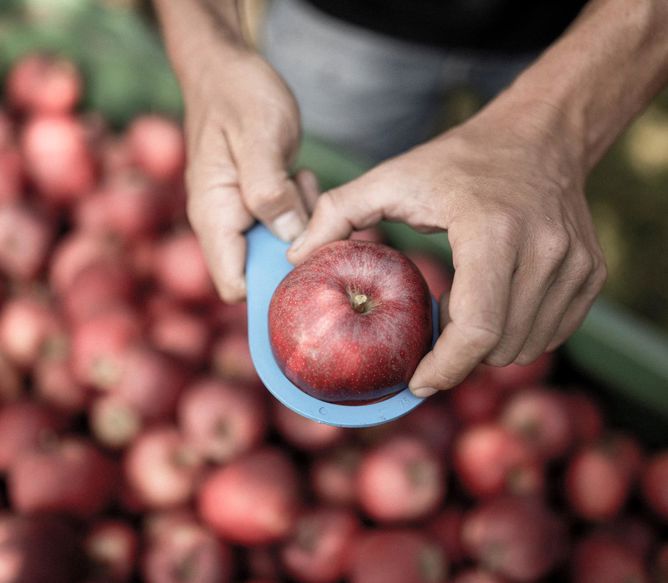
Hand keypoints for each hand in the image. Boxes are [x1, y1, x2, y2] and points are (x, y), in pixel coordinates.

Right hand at [182, 43, 317, 301]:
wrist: (226, 69)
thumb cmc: (237, 94)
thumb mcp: (259, 136)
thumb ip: (270, 191)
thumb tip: (289, 238)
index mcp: (214, 216)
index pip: (235, 285)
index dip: (272, 287)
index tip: (306, 260)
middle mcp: (222, 223)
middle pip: (262, 273)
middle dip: (295, 252)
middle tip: (308, 207)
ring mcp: (238, 215)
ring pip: (277, 251)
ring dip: (301, 227)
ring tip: (301, 182)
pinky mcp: (256, 205)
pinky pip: (283, 227)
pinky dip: (300, 212)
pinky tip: (300, 178)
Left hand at [288, 97, 606, 395]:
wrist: (539, 136)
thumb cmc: (461, 160)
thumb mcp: (394, 176)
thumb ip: (338, 212)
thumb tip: (297, 257)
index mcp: (493, 232)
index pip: (476, 328)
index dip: (444, 367)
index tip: (416, 381)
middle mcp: (546, 252)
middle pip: (501, 346)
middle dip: (460, 361)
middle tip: (428, 349)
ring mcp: (576, 266)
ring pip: (529, 346)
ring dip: (488, 350)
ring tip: (458, 325)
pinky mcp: (591, 274)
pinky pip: (553, 332)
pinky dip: (518, 336)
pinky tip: (492, 312)